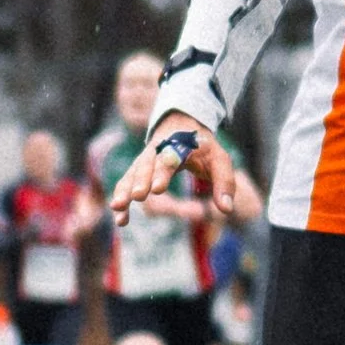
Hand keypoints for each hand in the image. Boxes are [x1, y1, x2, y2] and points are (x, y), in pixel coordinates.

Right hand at [110, 113, 240, 221]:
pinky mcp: (137, 169)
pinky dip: (121, 196)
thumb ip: (224, 183)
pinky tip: (120, 219)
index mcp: (179, 145)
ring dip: (124, 190)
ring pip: (132, 173)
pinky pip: (126, 182)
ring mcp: (145, 159)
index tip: (157, 189)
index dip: (162, 173)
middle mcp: (158, 150)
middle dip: (141, 180)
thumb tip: (226, 209)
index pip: (170, 158)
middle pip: (146, 164)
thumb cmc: (202, 147)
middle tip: (137, 196)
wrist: (182, 125)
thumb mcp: (219, 160)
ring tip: (118, 207)